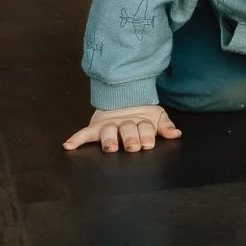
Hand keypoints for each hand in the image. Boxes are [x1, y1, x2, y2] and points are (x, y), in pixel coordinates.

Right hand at [63, 105, 181, 153]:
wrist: (124, 98)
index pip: (145, 128)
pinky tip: (68, 145)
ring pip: (109, 132)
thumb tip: (176, 134)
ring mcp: (110, 125)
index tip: (147, 144)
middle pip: (127, 130)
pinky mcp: (96, 127)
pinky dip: (76, 139)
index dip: (147, 135)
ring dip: (109, 140)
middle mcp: (125, 123)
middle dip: (130, 138)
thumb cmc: (142, 114)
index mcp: (141, 122)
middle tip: (132, 147)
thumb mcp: (157, 118)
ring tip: (109, 148)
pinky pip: (84, 133)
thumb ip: (166, 126)